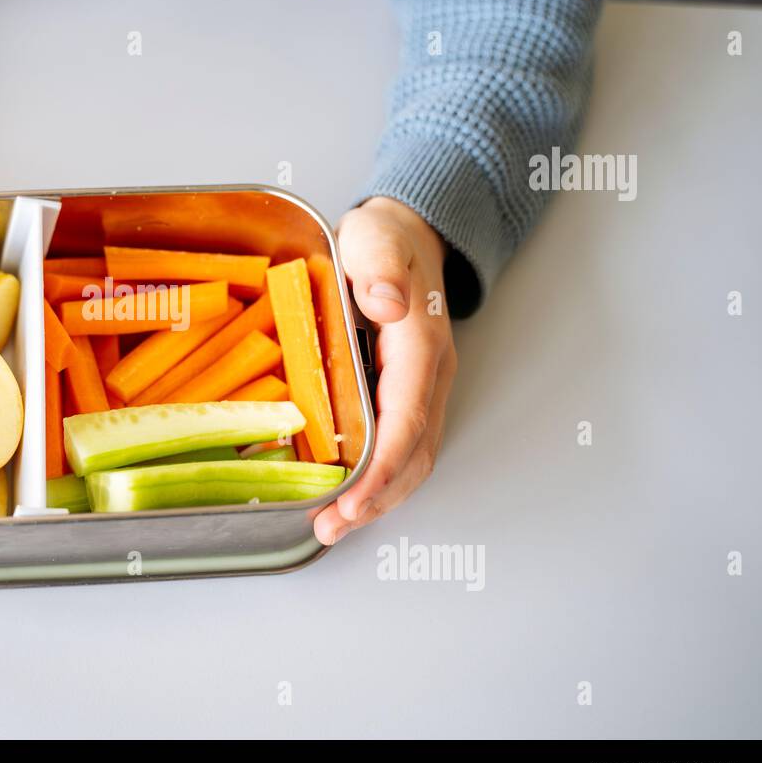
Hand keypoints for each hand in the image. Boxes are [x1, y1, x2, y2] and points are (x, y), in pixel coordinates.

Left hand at [312, 197, 456, 544]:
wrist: (409, 235)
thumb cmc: (386, 239)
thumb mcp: (376, 238)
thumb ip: (380, 267)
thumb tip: (388, 302)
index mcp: (419, 346)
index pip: (407, 421)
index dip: (382, 469)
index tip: (353, 502)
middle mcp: (430, 377)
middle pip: (413, 455)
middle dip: (376, 499)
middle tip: (331, 527)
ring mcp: (423, 389)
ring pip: (411, 458)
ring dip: (377, 498)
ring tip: (333, 525)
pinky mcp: (409, 394)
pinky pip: (400, 446)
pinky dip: (377, 478)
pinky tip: (346, 494)